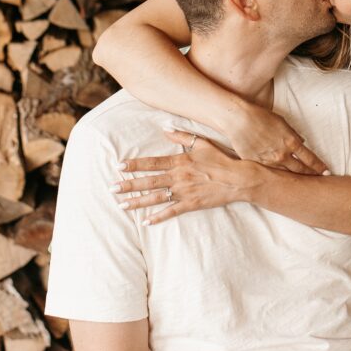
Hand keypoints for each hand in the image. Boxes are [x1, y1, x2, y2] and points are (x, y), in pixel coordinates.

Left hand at [111, 130, 262, 224]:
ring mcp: (184, 192)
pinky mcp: (191, 205)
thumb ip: (183, 136)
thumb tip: (166, 128)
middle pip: (149, 182)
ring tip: (122, 205)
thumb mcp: (203, 143)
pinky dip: (158, 218)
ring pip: (156, 198)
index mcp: (180, 161)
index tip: (119, 167)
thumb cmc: (221, 159)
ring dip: (138, 202)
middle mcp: (179, 177)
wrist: (238, 179)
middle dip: (129, 185)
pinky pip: (171, 212)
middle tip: (112, 189)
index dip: (135, 165)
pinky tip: (146, 222)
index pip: (152, 163)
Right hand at [226, 102, 328, 175]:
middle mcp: (282, 155)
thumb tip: (301, 141)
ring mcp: (269, 162)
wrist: (239, 119)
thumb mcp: (282, 122)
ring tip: (302, 185)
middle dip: (311, 175)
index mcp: (291, 142)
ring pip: (286, 175)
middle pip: (301, 170)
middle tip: (318, 181)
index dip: (320, 166)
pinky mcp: (257, 165)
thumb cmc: (261, 117)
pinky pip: (270, 174)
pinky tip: (281, 182)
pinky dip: (277, 178)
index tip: (326, 171)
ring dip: (295, 179)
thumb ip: (293, 134)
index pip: (310, 159)